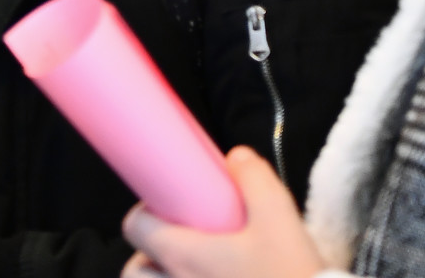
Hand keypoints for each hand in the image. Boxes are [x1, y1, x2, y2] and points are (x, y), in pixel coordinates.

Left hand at [122, 147, 324, 277]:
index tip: (167, 208)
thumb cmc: (291, 274)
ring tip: (190, 271)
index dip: (145, 213)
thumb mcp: (279, 216)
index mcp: (185, 256)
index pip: (135, 228)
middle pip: (134, 271)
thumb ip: (254, 179)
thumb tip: (236, 158)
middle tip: (176, 244)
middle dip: (146, 255)